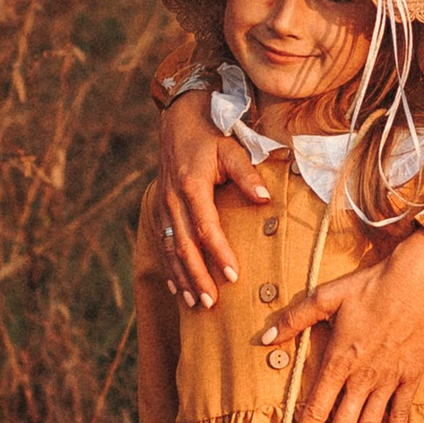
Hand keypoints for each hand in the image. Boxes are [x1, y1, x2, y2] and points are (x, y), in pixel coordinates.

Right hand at [152, 85, 267, 306]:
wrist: (178, 119)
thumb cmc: (211, 134)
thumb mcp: (232, 148)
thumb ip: (247, 175)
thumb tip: (264, 200)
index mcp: (192, 186)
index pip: (207, 228)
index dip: (219, 254)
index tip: (233, 277)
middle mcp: (172, 200)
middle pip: (184, 246)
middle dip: (197, 276)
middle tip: (210, 302)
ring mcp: (162, 206)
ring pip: (170, 249)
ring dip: (182, 277)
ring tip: (194, 303)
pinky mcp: (159, 209)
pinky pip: (163, 244)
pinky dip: (170, 267)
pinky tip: (177, 288)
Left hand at [261, 227, 423, 422]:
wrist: (419, 280)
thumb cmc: (370, 285)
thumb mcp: (326, 295)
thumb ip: (294, 319)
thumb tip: (264, 338)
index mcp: (339, 360)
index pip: (315, 408)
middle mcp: (363, 377)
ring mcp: (388, 379)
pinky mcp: (410, 376)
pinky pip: (401, 412)